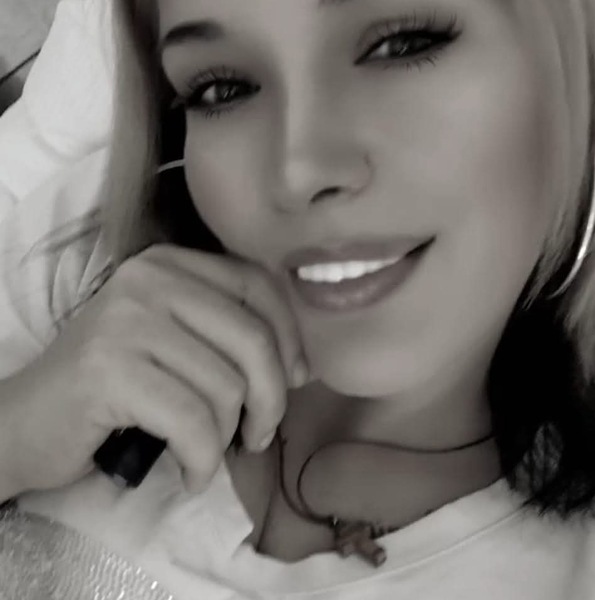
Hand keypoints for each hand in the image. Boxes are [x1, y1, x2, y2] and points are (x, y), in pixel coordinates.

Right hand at [0, 244, 309, 499]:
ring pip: (226, 388)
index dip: (290, 337)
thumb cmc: (116, 385)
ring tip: (208, 452)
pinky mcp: (108, 369)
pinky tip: (192, 473)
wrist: (28, 419)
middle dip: (271, 399)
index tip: (297, 380)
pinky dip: (203, 460)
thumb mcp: (177, 343)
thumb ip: (230, 337)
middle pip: (252, 340)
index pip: (258, 286)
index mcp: (170, 264)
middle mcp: (149, 279)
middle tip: (258, 433)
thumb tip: (301, 368)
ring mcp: (126, 320)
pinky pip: (192, 422)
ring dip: (228, 436)